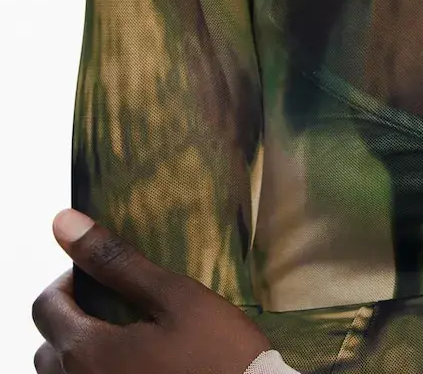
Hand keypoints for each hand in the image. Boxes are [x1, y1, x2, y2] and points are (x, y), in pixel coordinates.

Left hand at [32, 209, 273, 373]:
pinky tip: (134, 366)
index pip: (45, 307)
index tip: (103, 274)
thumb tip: (65, 222)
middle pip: (47, 347)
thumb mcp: (175, 298)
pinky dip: (96, 373)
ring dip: (79, 352)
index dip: (69, 280)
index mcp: (87, 352)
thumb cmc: (217, 354)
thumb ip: (117, 262)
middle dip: (71, 318)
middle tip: (114, 304)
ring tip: (122, 337)